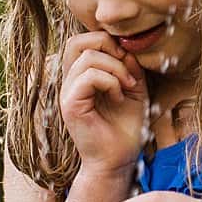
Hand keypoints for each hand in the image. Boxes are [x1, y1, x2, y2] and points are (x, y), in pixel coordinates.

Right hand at [60, 33, 146, 178]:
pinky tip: (119, 97)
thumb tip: (126, 48)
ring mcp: (67, 93)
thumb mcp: (134, 89)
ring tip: (127, 87)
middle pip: (76, 41)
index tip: (130, 62)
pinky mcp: (70, 105)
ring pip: (86, 57)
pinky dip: (110, 82)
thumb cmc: (126, 127)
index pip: (83, 40)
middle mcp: (70, 82)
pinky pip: (88, 77)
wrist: (119, 160)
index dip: (109, 41)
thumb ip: (129, 66)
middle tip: (126, 67)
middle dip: (107, 46)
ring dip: (115, 68)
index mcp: (81, 76)